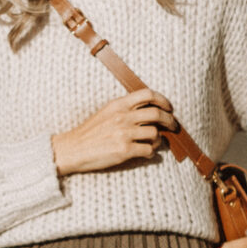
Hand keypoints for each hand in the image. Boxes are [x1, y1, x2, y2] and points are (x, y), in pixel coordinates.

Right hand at [51, 88, 178, 175]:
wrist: (73, 149)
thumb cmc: (90, 133)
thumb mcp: (106, 113)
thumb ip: (125, 109)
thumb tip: (149, 112)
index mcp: (118, 104)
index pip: (148, 94)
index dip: (163, 100)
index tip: (169, 108)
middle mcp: (123, 117)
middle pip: (157, 113)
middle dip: (170, 121)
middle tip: (173, 126)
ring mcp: (124, 133)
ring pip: (155, 134)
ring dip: (157, 140)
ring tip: (151, 144)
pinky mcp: (124, 150)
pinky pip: (148, 150)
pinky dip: (150, 153)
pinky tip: (143, 153)